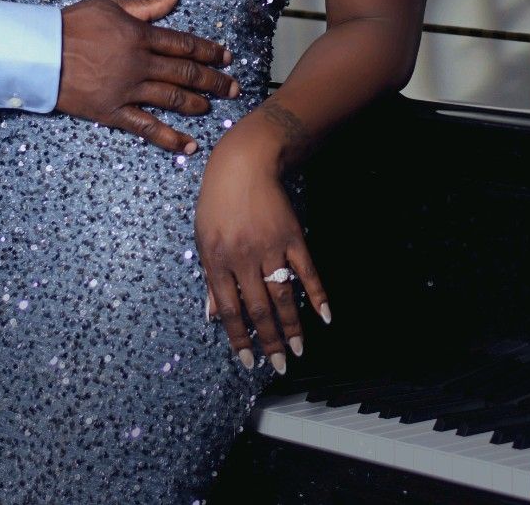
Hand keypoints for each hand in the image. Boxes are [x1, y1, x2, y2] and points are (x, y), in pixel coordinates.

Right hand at [57, 0, 237, 152]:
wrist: (38, 53)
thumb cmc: (71, 24)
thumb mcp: (108, 4)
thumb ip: (145, 5)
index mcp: (140, 35)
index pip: (184, 44)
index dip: (209, 51)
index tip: (227, 57)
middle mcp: (140, 64)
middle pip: (186, 73)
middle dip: (214, 80)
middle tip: (234, 88)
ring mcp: (128, 90)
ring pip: (172, 99)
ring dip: (197, 105)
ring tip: (213, 107)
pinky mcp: (113, 112)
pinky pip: (146, 128)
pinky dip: (170, 138)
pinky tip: (189, 146)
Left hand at [195, 140, 329, 372]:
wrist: (244, 164)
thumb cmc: (217, 203)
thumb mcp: (204, 239)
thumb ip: (210, 279)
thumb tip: (213, 316)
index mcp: (217, 261)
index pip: (230, 310)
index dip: (240, 339)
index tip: (249, 361)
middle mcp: (244, 258)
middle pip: (259, 309)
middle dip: (269, 341)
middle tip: (278, 365)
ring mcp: (271, 247)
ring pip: (283, 295)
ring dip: (292, 326)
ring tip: (298, 351)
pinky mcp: (293, 236)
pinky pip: (307, 270)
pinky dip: (317, 294)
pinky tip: (325, 316)